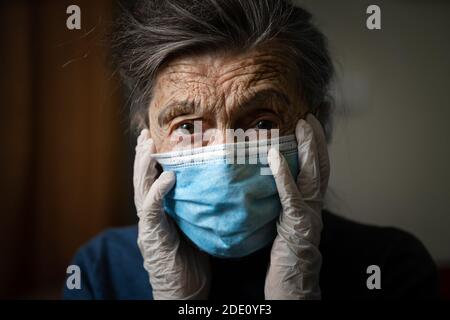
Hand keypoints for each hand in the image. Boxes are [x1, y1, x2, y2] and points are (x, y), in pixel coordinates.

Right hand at [134, 129, 210, 299]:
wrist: (184, 292)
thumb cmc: (191, 263)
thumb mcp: (193, 229)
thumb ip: (192, 210)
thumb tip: (207, 190)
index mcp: (159, 214)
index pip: (152, 182)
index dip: (151, 162)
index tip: (154, 141)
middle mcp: (150, 218)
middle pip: (142, 181)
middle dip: (142, 157)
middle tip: (145, 135)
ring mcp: (148, 227)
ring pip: (140, 190)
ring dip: (143, 166)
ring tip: (148, 146)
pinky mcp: (153, 237)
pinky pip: (151, 210)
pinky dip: (157, 191)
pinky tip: (167, 177)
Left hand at [265, 114, 329, 298]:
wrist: (293, 287)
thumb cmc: (285, 258)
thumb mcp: (285, 225)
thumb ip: (283, 205)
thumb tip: (269, 185)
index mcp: (309, 207)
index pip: (315, 172)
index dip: (315, 148)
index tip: (309, 126)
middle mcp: (314, 208)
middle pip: (320, 168)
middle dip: (317, 141)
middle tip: (310, 117)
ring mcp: (309, 217)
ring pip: (313, 177)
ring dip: (309, 150)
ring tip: (304, 126)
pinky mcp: (297, 227)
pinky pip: (291, 197)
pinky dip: (284, 176)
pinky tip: (273, 158)